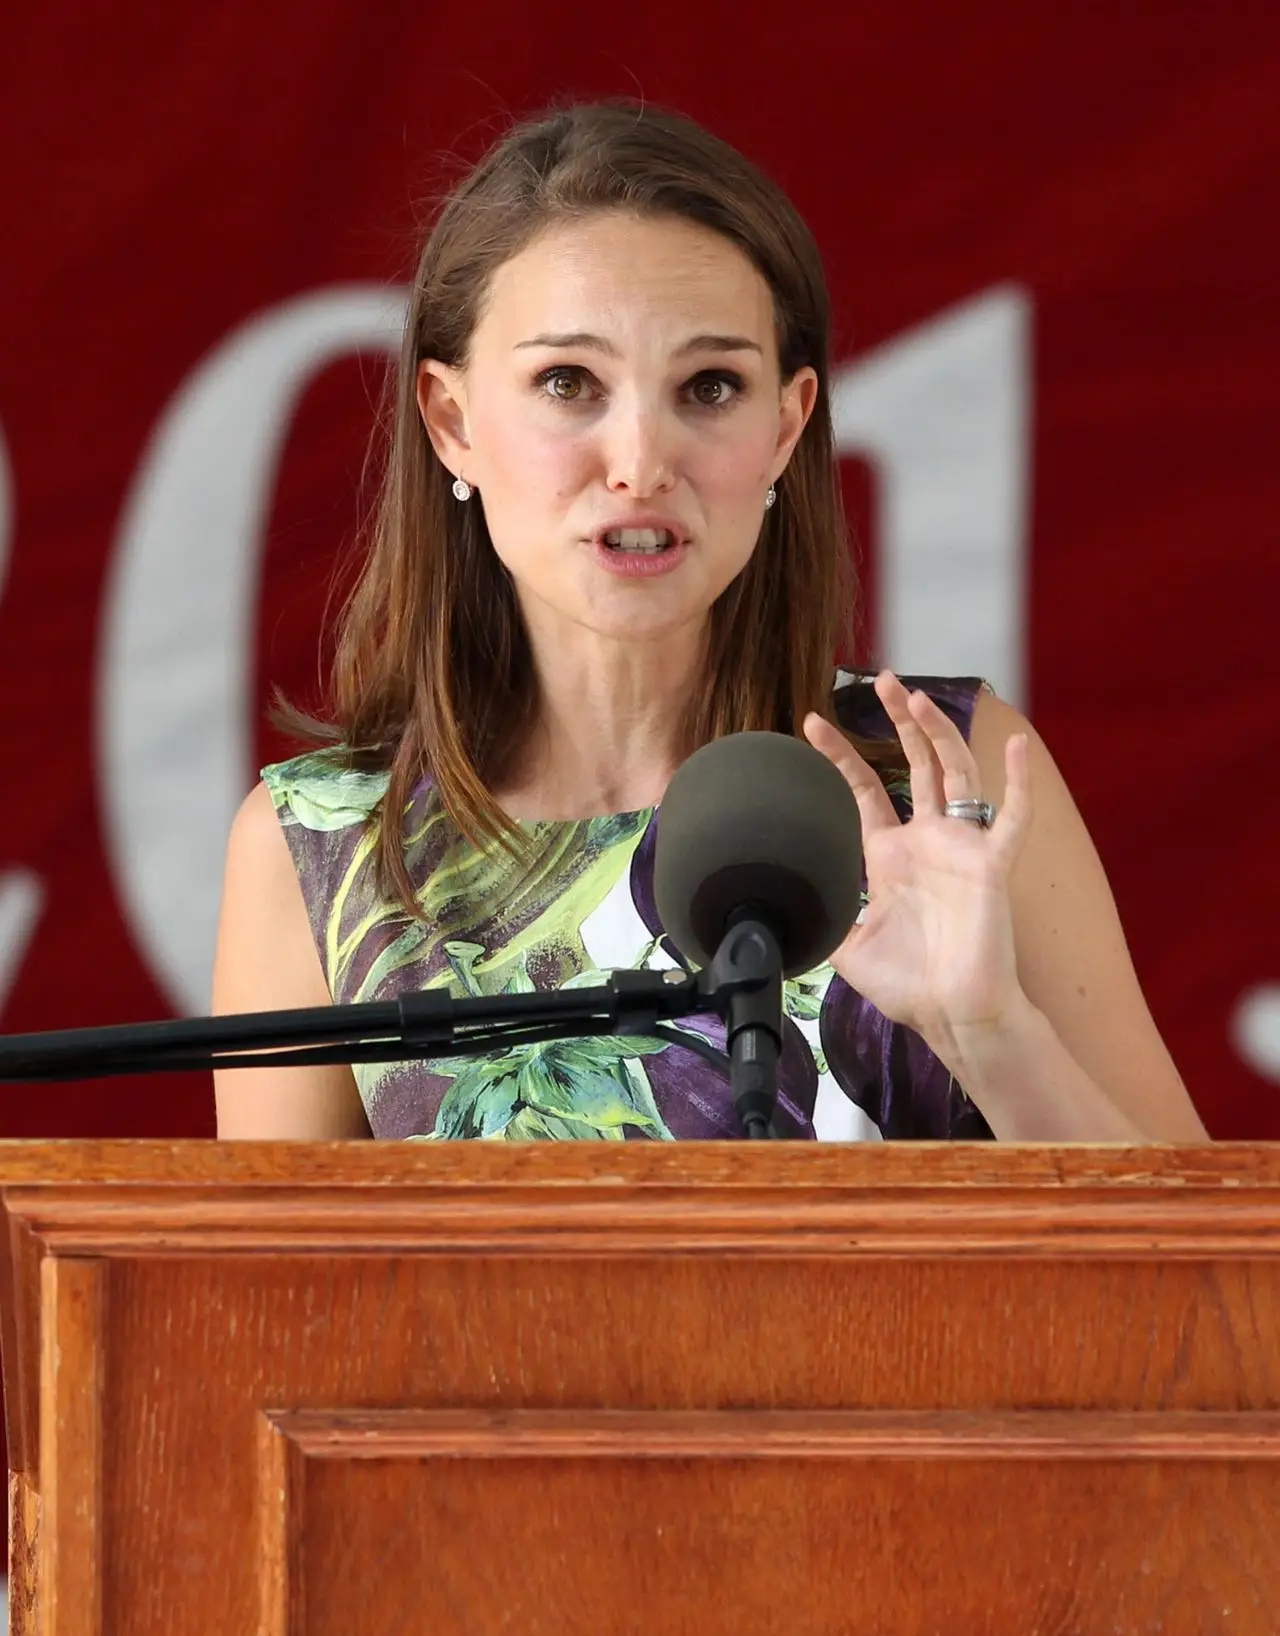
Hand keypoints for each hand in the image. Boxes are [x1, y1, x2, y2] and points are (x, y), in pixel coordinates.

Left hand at [803, 672, 1032, 1058]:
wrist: (951, 1015)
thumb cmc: (907, 984)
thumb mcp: (844, 945)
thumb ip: (818, 916)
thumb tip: (771, 907)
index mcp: (889, 856)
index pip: (864, 791)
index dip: (839, 756)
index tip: (811, 723)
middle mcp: (927, 842)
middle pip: (914, 765)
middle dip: (898, 721)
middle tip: (881, 679)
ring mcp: (961, 849)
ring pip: (955, 773)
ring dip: (937, 734)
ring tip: (915, 697)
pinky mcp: (991, 866)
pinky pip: (1011, 817)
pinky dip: (1019, 783)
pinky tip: (1017, 747)